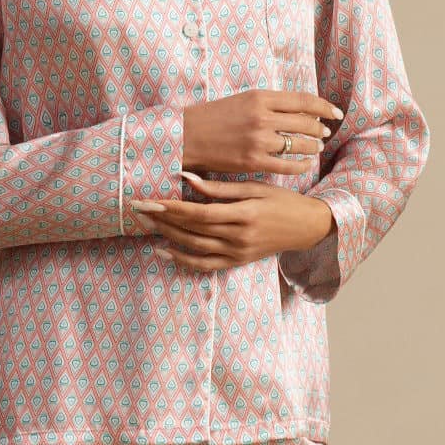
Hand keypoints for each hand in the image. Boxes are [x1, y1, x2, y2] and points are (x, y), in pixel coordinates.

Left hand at [130, 173, 334, 272]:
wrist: (306, 227)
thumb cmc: (281, 201)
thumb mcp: (255, 187)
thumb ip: (219, 187)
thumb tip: (186, 178)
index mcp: (244, 214)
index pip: (198, 213)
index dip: (170, 208)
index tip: (148, 200)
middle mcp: (239, 237)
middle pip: (192, 230)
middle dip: (162, 220)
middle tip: (138, 209)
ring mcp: (237, 253)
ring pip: (194, 247)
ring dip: (168, 236)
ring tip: (147, 224)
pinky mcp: (237, 262)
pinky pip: (205, 265)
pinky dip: (182, 260)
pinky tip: (164, 251)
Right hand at [181, 89, 343, 176]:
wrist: (186, 136)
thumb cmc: (212, 118)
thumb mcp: (241, 101)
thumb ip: (268, 104)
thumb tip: (297, 110)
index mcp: (260, 97)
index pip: (302, 100)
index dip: (323, 107)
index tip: (335, 112)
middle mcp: (262, 117)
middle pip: (305, 122)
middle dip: (320, 128)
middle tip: (325, 132)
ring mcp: (259, 140)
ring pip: (299, 144)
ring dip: (312, 146)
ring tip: (317, 148)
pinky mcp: (253, 161)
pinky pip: (287, 165)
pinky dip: (301, 165)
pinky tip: (306, 165)